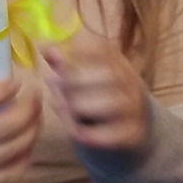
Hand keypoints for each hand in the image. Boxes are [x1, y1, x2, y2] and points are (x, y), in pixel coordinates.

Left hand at [41, 28, 149, 150]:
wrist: (130, 132)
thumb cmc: (98, 101)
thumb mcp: (83, 83)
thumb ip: (66, 67)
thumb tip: (47, 49)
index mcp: (119, 65)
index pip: (107, 50)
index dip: (82, 51)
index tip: (56, 55)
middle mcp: (130, 84)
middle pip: (110, 75)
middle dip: (76, 79)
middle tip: (50, 81)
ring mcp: (135, 109)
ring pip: (112, 103)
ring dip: (81, 104)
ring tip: (57, 106)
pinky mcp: (133, 133)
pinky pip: (114, 133)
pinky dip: (93, 134)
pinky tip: (75, 133)